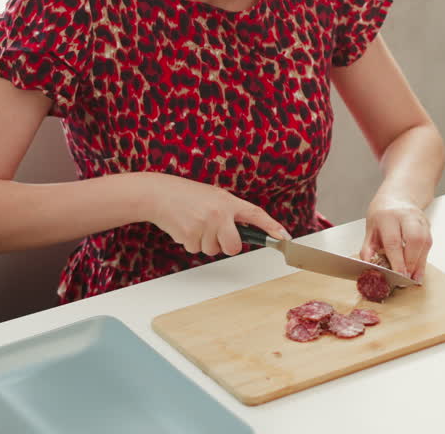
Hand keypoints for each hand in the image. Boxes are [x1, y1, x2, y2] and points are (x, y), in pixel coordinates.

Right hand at [144, 175, 288, 256]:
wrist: (160, 194)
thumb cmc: (187, 196)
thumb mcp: (214, 197)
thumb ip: (229, 213)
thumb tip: (241, 234)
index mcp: (228, 202)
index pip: (256, 215)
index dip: (272, 227)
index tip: (285, 238)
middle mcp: (219, 213)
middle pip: (234, 247)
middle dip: (226, 246)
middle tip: (215, 233)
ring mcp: (204, 225)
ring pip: (213, 250)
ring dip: (204, 242)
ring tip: (194, 223)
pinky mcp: (189, 235)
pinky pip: (196, 250)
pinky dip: (191, 242)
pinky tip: (185, 226)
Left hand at [360, 187, 431, 282]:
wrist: (398, 196)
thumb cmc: (382, 213)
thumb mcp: (370, 228)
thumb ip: (368, 248)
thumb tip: (367, 265)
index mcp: (388, 216)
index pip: (394, 241)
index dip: (397, 260)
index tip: (399, 275)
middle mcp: (406, 216)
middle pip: (414, 239)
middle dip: (412, 262)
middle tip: (407, 278)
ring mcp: (419, 219)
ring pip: (425, 242)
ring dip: (420, 263)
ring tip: (414, 278)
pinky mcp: (427, 225)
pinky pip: (428, 243)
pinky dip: (424, 259)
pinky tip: (418, 270)